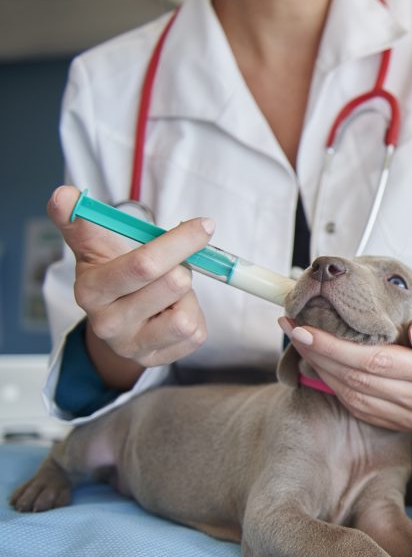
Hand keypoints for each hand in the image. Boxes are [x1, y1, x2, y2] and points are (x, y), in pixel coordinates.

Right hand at [48, 186, 213, 384]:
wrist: (113, 318)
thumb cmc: (110, 272)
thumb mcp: (94, 246)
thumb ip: (79, 220)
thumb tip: (63, 195)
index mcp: (92, 290)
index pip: (144, 264)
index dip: (179, 241)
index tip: (204, 225)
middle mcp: (108, 324)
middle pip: (173, 285)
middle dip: (181, 268)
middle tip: (171, 267)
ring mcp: (132, 346)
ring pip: (186, 316)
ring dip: (187, 299)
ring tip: (168, 294)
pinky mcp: (157, 360)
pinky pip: (196, 334)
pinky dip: (193, 317)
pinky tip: (171, 312)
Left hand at [278, 311, 411, 430]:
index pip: (374, 360)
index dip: (335, 346)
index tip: (304, 327)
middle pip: (357, 379)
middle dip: (318, 354)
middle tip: (290, 327)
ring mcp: (409, 417)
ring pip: (353, 396)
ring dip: (321, 370)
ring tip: (300, 343)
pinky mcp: (400, 424)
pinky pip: (360, 408)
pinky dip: (335, 388)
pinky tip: (320, 366)